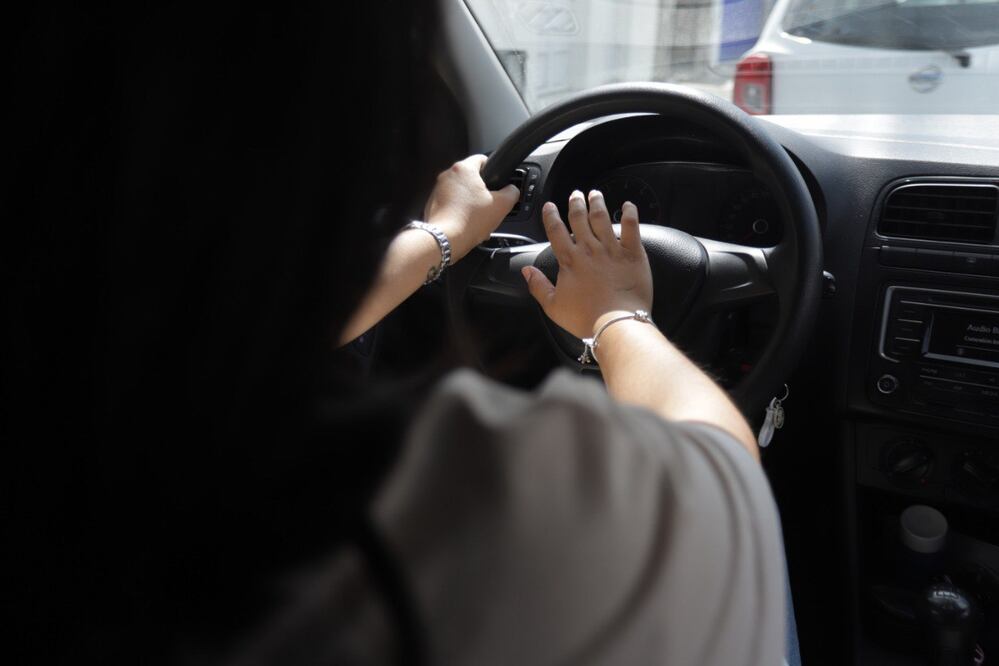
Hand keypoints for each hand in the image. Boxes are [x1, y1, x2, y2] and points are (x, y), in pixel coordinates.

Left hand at [423, 155, 520, 261]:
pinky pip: (450, 204)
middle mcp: (447, 175)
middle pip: (471, 178)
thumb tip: (512, 190)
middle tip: (490, 206)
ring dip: (470, 203)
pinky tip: (467, 225)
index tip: (498, 182)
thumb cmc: (470, 220)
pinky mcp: (432, 204)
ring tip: (478, 220)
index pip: (482, 159)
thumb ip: (512, 192)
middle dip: (482, 192)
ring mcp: (437, 190)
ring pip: (460, 192)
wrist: (444, 240)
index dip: (494, 170)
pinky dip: (459, 212)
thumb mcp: (502, 205)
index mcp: (464, 169)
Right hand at [522, 190, 652, 338]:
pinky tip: (628, 205)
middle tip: (575, 194)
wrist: (617, 323)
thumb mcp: (553, 306)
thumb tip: (526, 271)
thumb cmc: (586, 318)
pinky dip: (630, 214)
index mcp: (570, 260)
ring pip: (602, 218)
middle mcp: (589, 249)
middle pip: (579, 218)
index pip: (556, 231)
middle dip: (575, 203)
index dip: (551, 216)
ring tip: (595, 194)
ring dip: (597, 203)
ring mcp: (612, 249)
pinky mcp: (632, 254)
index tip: (550, 206)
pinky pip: (631, 227)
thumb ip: (538, 286)